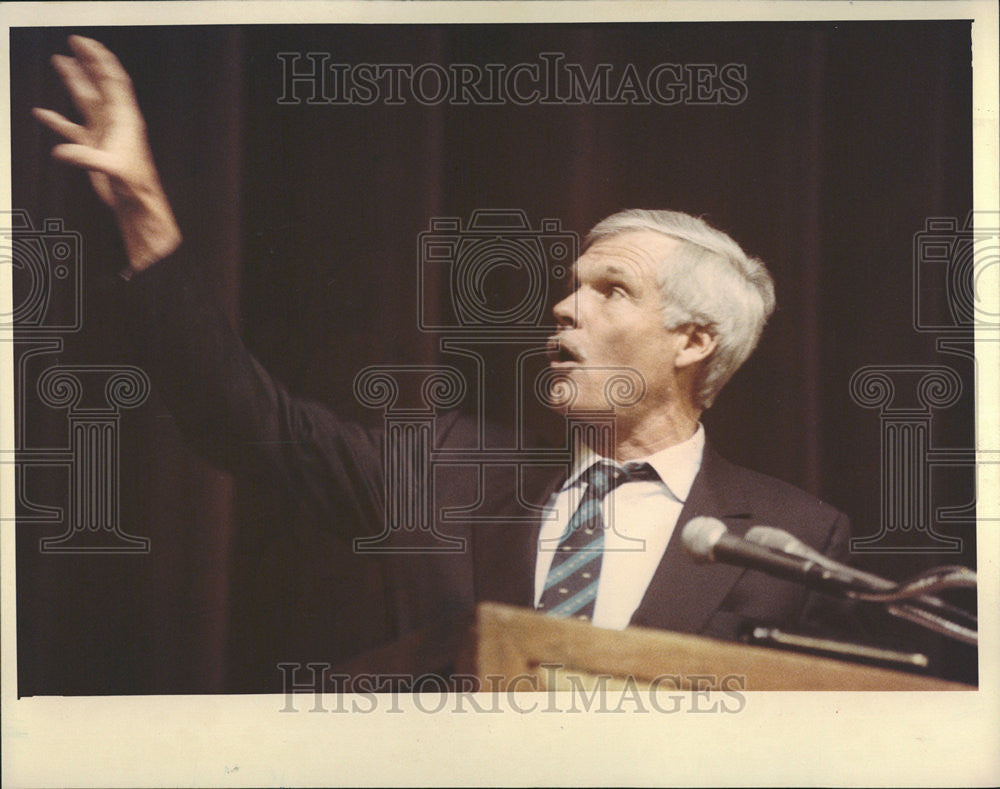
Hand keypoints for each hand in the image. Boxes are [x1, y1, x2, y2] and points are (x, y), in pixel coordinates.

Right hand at [32, 35, 180, 270]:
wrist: (137, 205)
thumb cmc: (135, 187)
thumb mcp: (113, 169)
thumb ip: (87, 157)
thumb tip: (61, 152)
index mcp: (124, 119)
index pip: (113, 81)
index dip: (100, 59)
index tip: (85, 42)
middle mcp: (114, 122)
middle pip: (100, 83)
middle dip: (88, 61)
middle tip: (75, 41)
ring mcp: (103, 133)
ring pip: (86, 100)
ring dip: (74, 81)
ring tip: (61, 61)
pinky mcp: (93, 148)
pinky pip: (71, 129)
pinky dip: (56, 120)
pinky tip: (42, 113)